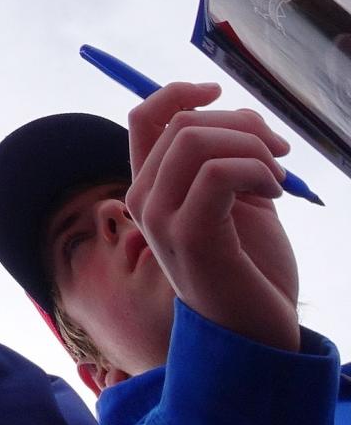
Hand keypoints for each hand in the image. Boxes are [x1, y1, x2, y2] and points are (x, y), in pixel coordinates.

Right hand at [124, 82, 300, 351]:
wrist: (256, 333)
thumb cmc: (250, 268)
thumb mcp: (240, 199)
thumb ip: (230, 158)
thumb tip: (242, 115)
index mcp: (151, 187)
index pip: (144, 116)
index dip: (180, 91)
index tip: (219, 91)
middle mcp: (144, 198)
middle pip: (182, 122)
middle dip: (241, 123)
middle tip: (281, 153)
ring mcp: (161, 218)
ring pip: (197, 141)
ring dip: (252, 148)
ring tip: (279, 180)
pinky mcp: (190, 235)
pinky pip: (219, 173)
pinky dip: (257, 172)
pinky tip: (275, 195)